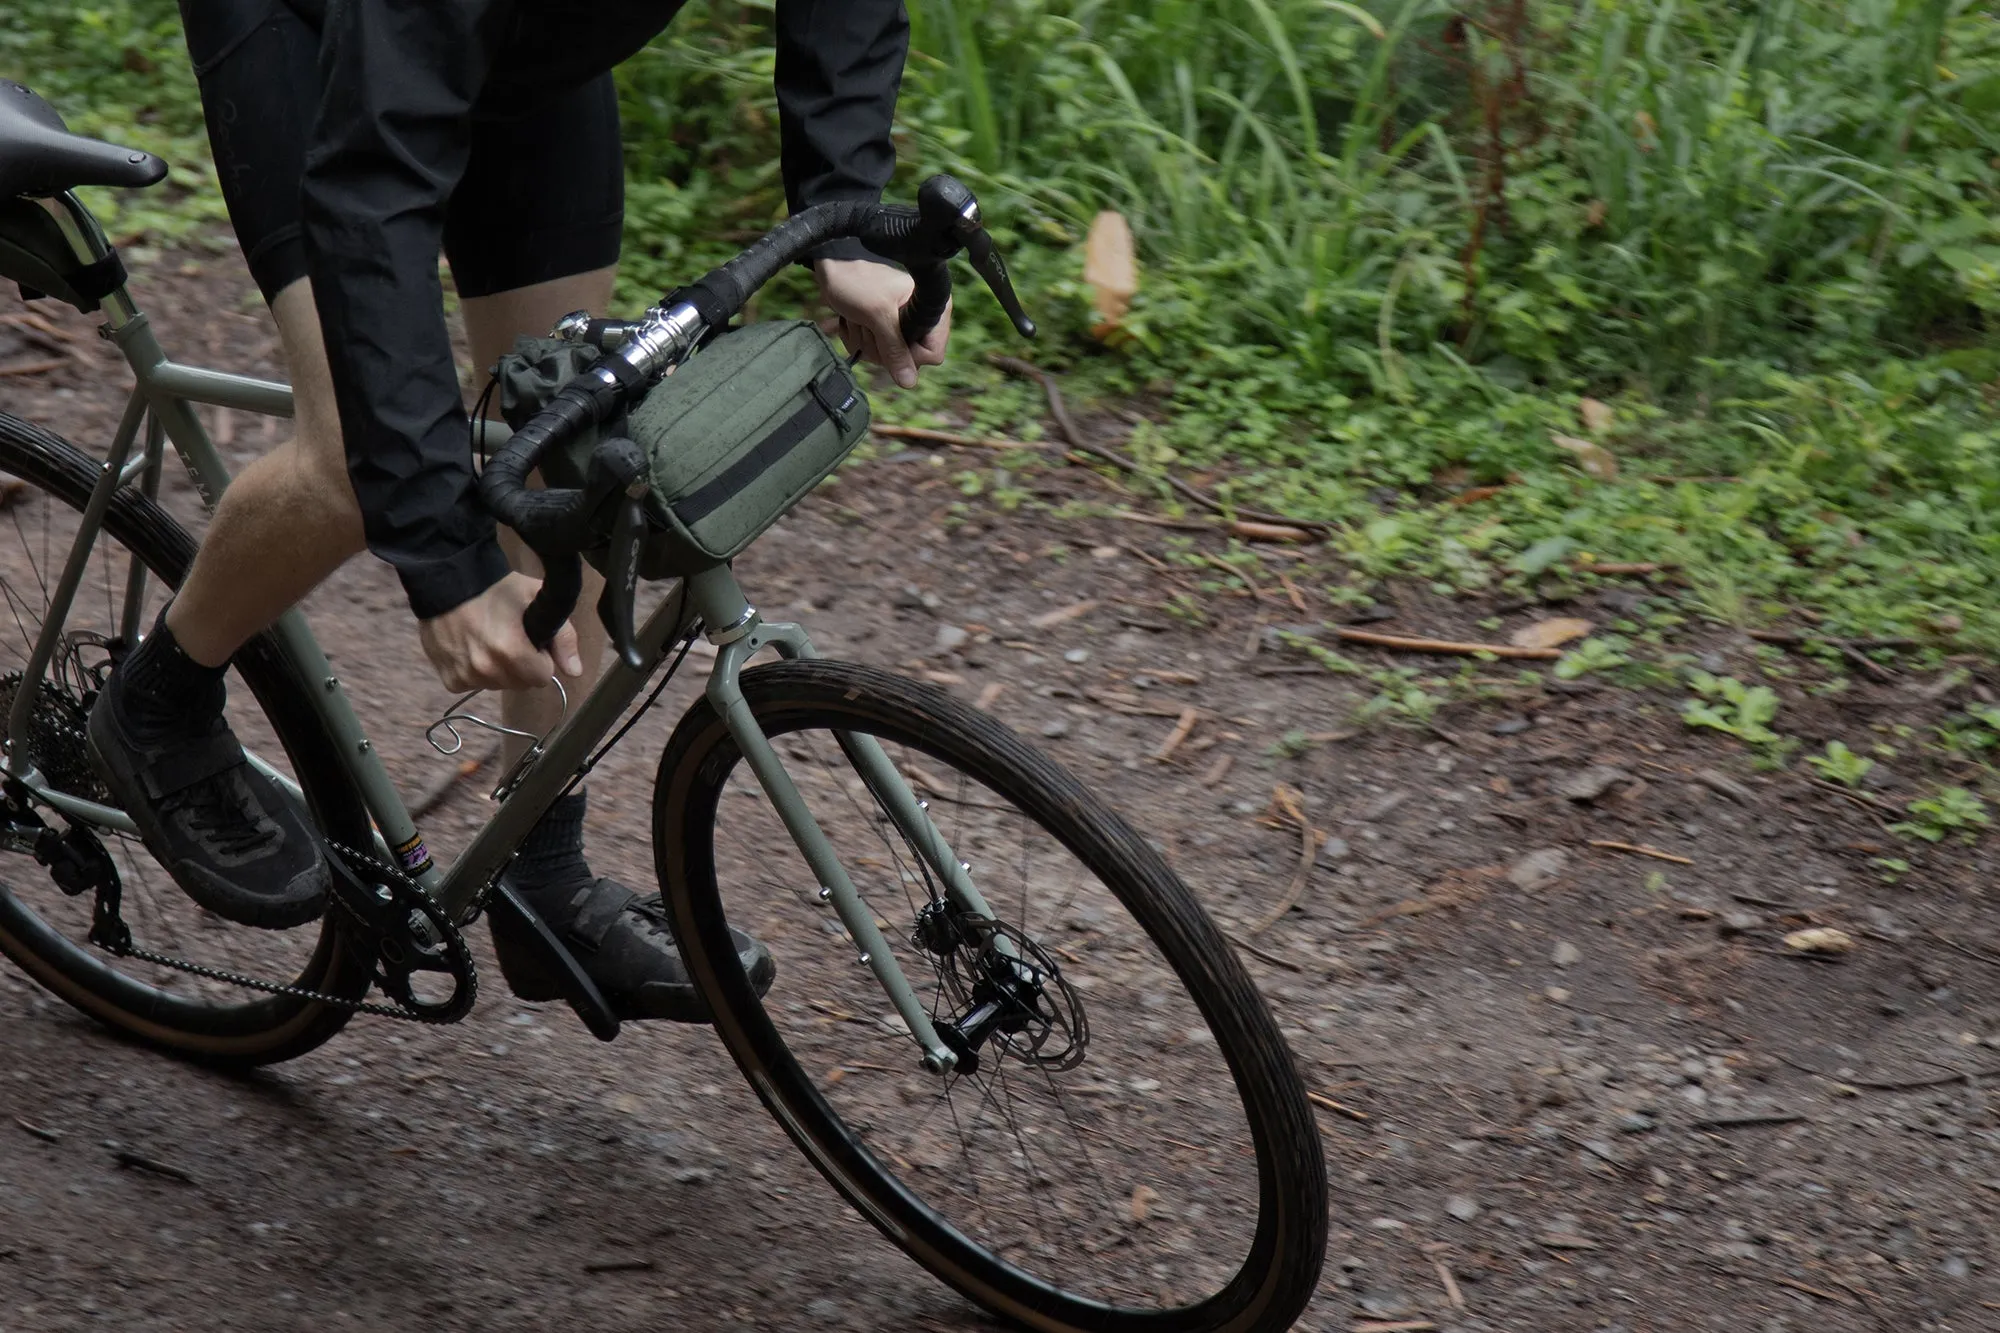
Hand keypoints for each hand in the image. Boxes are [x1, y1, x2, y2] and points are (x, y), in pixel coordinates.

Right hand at [417, 572, 582, 693]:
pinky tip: (471, 648)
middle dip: (522, 666)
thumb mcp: (536, 599)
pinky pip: (474, 686)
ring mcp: (465, 676)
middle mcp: (486, 670)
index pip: (543, 678)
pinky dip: (475, 672)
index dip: (542, 658)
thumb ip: (563, 636)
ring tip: (488, 640)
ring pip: (498, 685)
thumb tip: (575, 671)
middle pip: (521, 684)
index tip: (531, 640)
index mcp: (511, 652)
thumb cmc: (495, 587)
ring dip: (499, 670)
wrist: (446, 581)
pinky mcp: (449, 679)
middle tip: (510, 637)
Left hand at [815, 257, 949, 388]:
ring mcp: (899, 325)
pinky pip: (872, 351)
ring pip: (886, 358)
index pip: (933, 354)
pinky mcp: (881, 329)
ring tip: (858, 318)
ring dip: (865, 341)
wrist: (831, 265)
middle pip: (906, 360)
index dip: (909, 354)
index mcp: (931, 308)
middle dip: (880, 346)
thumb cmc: (857, 280)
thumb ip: (895, 349)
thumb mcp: (878, 314)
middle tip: (869, 323)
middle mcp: (920, 318)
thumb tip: (909, 383)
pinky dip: (857, 339)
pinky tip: (852, 321)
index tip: (889, 336)